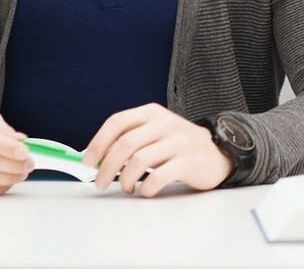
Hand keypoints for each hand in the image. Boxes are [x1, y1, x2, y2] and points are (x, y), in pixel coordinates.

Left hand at [84, 103, 231, 196]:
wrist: (216, 154)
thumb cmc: (177, 146)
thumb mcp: (155, 133)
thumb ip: (130, 139)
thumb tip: (95, 158)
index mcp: (152, 113)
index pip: (118, 122)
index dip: (98, 142)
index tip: (88, 161)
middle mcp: (165, 123)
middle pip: (125, 143)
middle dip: (106, 167)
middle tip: (100, 182)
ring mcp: (179, 141)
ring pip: (138, 161)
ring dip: (125, 180)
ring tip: (127, 188)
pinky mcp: (189, 161)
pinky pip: (158, 177)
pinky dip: (146, 188)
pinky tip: (146, 191)